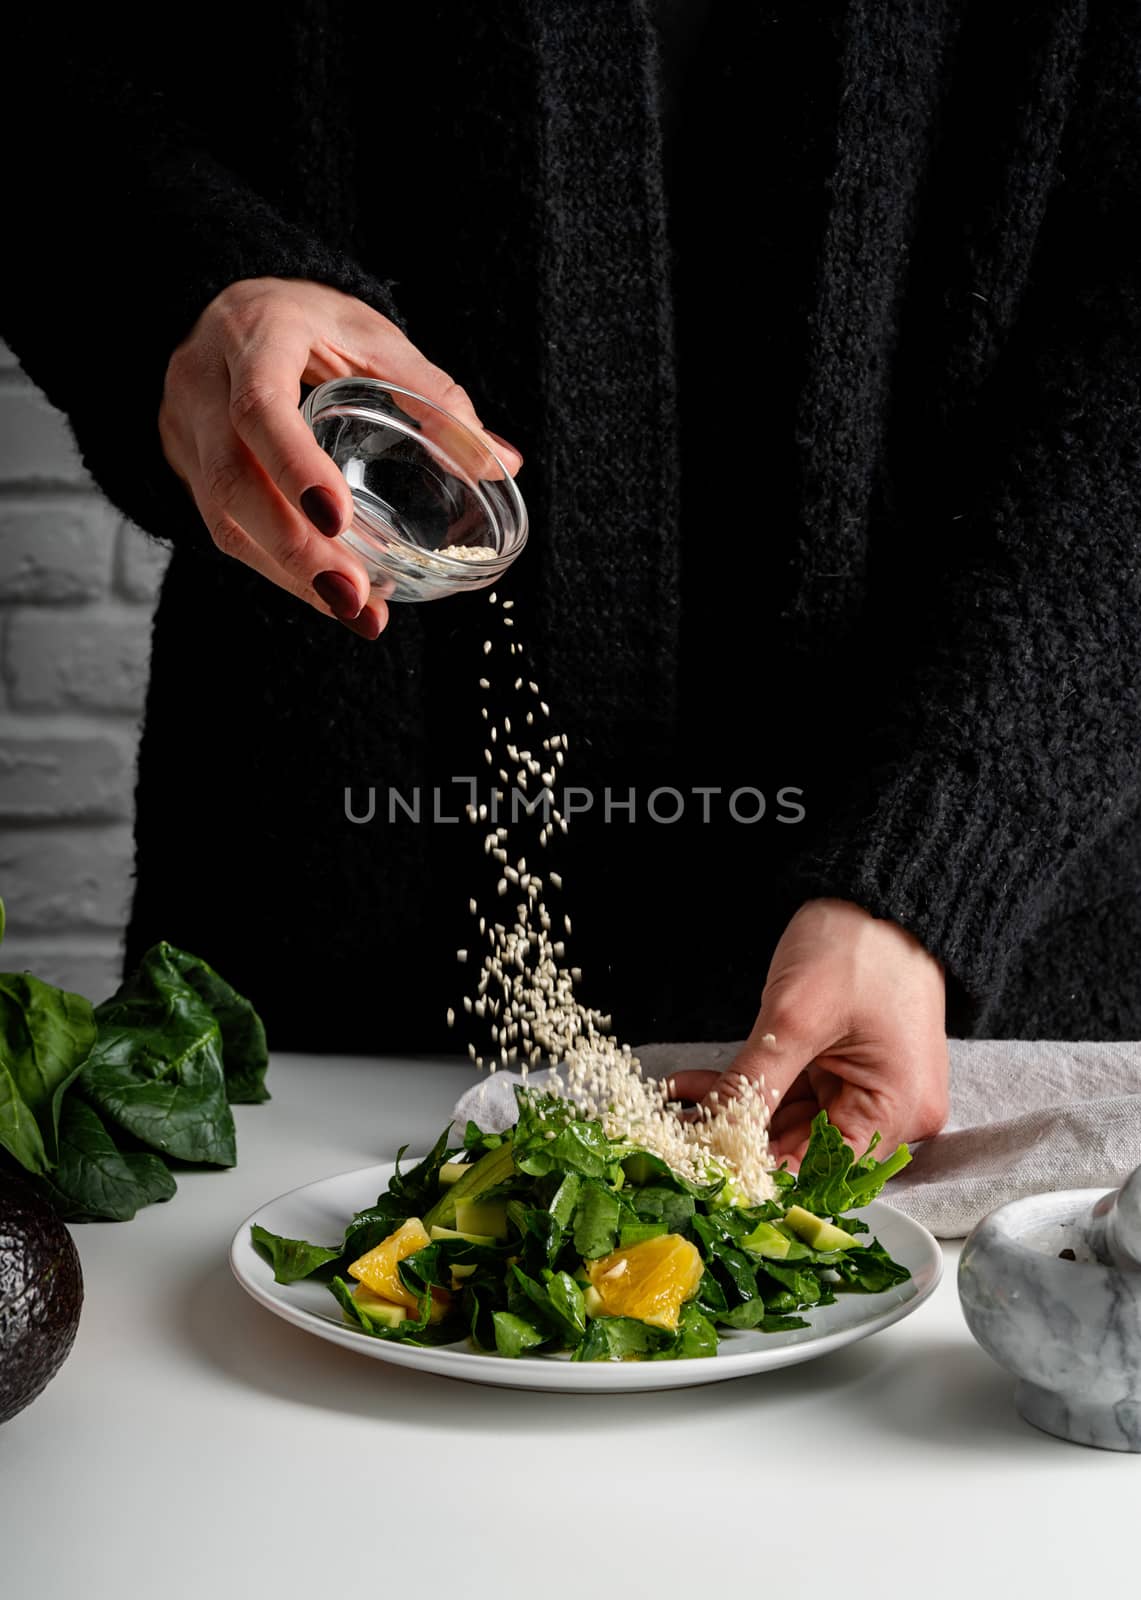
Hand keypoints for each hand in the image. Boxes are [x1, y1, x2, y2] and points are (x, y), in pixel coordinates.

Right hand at [158, 277, 522, 638]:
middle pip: (232, 477)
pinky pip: (225, 529)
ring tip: (355, 612)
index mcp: (254, 335)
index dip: (293, 465)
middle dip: (295, 549)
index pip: (259, 405)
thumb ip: (433, 397)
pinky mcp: (185, 467)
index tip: (337, 520)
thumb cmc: (311, 323)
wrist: (228, 312)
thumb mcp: (373, 339)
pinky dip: (280, 569)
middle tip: (355, 598)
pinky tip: (328, 596)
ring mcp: (185, 429)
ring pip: (223, 515)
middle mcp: (203, 383)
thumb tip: (503, 462)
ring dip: (290, 574)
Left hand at [670, 898, 949, 1166]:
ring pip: (791, 1120)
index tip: (703, 1173)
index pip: (822, 1168)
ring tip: (676, 1109)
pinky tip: (698, 1087)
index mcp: (899, 1109)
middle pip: (806, 1149)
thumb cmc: (858, 945)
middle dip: (737, 1141)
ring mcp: (870, 1088)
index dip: (760, 1174)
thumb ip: (754, 1085)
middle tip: (676, 1139)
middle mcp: (893, 1111)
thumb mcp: (795, 1018)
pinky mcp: (848, 1068)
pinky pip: (794, 1092)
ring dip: (735, 1112)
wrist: (879, 890)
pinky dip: (750, 1088)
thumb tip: (713, 1136)